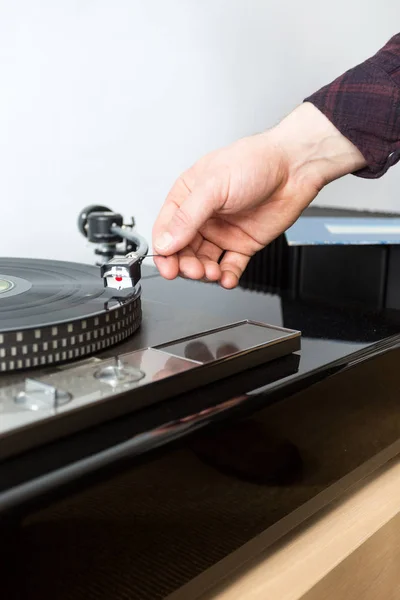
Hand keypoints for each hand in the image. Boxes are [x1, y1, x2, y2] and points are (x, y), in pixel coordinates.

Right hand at [152, 103, 365, 287]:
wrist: (294, 168)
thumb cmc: (255, 162)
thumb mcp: (213, 185)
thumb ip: (187, 217)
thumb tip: (166, 242)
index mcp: (188, 196)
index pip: (166, 229)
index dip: (164, 250)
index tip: (168, 266)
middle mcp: (203, 215)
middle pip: (183, 249)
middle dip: (186, 264)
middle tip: (193, 271)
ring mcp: (223, 230)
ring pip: (204, 260)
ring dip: (205, 271)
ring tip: (212, 273)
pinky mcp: (243, 243)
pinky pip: (230, 265)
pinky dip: (227, 276)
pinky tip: (227, 278)